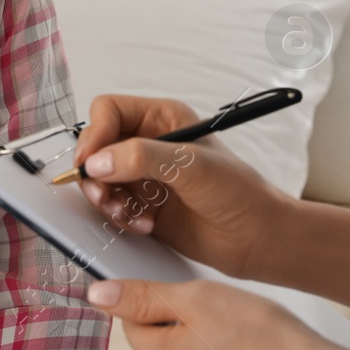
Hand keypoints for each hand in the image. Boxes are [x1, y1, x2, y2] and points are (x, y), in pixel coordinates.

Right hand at [73, 95, 292, 279]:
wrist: (257, 238)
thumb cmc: (238, 192)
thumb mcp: (191, 166)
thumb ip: (141, 158)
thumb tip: (97, 162)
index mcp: (162, 118)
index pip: (109, 111)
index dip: (95, 134)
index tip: (92, 163)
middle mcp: (149, 143)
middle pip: (97, 147)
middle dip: (95, 174)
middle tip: (104, 196)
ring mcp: (145, 175)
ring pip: (100, 179)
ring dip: (107, 200)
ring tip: (127, 215)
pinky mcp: (143, 205)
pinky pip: (112, 206)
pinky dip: (120, 218)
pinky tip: (145, 225)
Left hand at [87, 278, 349, 349]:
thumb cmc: (256, 333)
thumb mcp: (194, 299)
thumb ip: (141, 296)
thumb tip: (96, 294)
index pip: (129, 311)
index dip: (157, 290)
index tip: (184, 286)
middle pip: (152, 328)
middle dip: (175, 309)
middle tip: (211, 302)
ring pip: (176, 339)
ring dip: (195, 324)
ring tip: (227, 318)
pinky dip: (210, 340)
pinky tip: (234, 334)